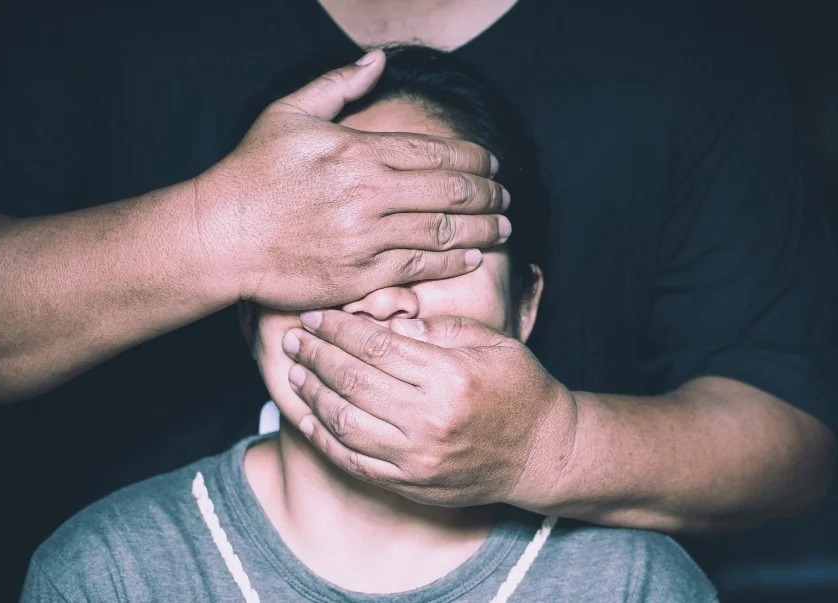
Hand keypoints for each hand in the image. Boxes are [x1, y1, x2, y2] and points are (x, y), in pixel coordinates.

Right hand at [194, 49, 509, 309]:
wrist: (220, 236)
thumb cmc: (251, 173)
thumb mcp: (289, 113)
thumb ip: (338, 85)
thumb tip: (377, 60)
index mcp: (357, 151)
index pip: (436, 153)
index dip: (473, 159)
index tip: (490, 164)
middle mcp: (369, 194)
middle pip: (451, 192)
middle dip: (489, 194)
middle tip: (506, 197)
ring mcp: (366, 238)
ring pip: (444, 232)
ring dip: (483, 229)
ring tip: (503, 227)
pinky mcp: (359, 275)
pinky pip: (420, 268)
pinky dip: (453, 261)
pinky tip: (472, 256)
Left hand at [280, 309, 578, 506]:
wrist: (543, 454)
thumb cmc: (520, 388)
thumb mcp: (491, 343)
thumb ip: (437, 330)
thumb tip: (381, 320)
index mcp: (450, 377)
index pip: (376, 346)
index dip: (338, 329)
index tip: (316, 316)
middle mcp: (429, 420)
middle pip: (352, 381)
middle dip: (316, 356)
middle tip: (294, 338)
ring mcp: (417, 458)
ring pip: (344, 423)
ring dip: (312, 395)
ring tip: (296, 372)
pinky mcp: (411, 484)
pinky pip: (354, 462)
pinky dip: (325, 439)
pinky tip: (308, 418)